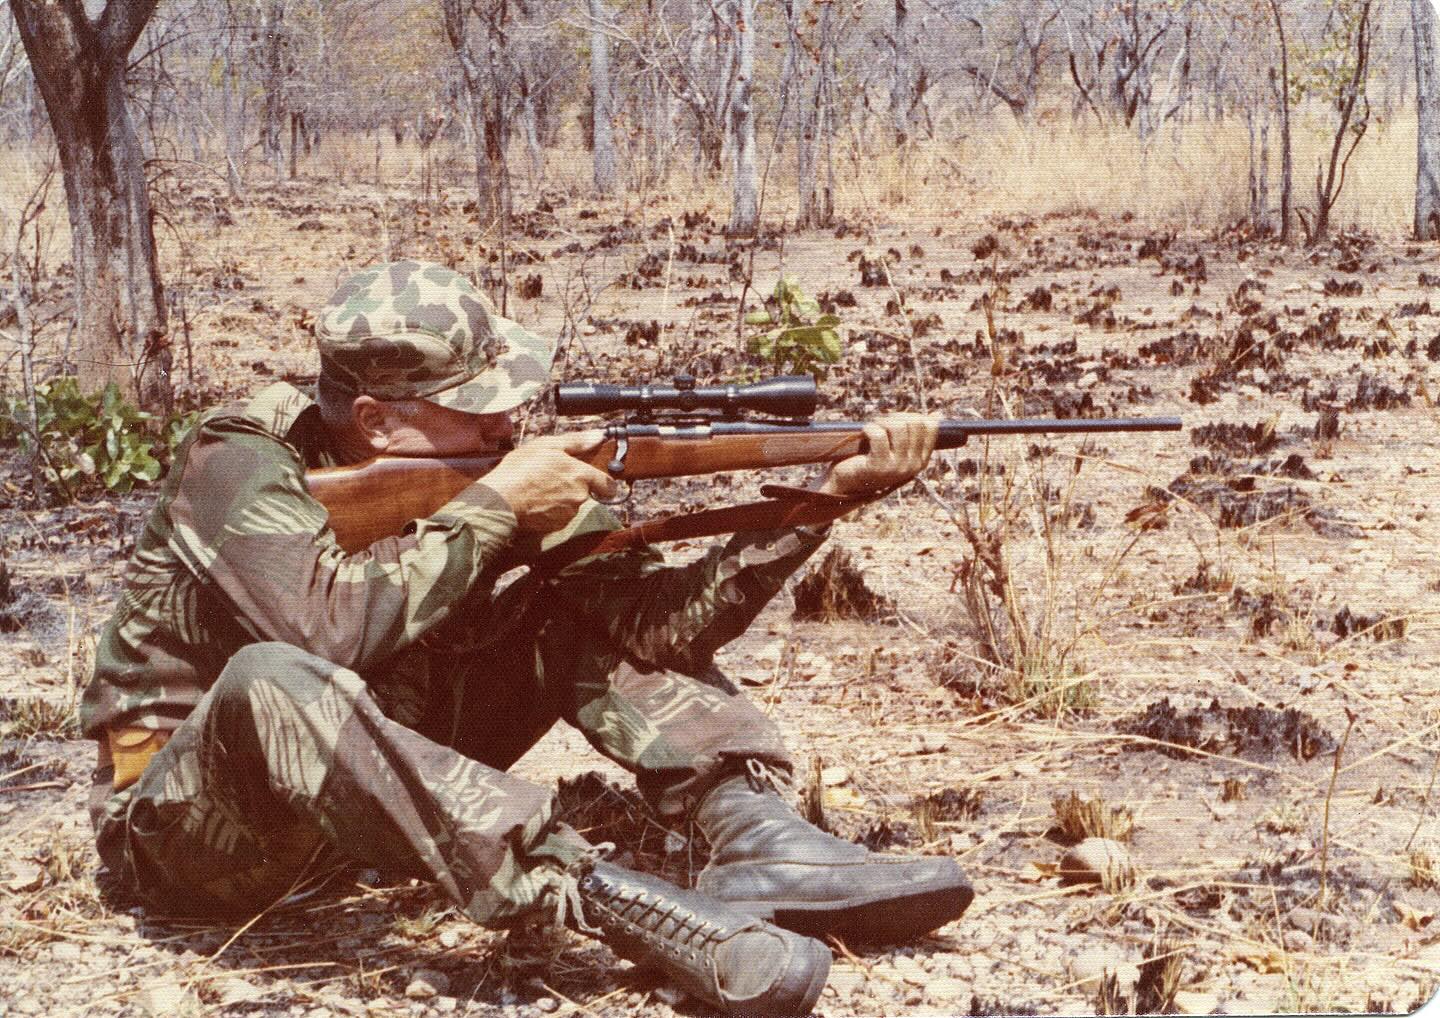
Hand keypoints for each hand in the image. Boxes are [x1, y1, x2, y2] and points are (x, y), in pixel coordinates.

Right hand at [482, 431, 619, 532]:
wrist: (501, 501)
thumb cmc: (521, 470)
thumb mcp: (548, 445)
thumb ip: (577, 441)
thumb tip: (598, 436)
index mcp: (581, 475)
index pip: (608, 485)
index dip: (603, 483)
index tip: (597, 481)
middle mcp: (579, 497)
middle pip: (586, 493)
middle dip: (573, 486)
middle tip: (551, 477)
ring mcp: (568, 514)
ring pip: (571, 505)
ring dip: (560, 498)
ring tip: (539, 489)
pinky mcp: (556, 527)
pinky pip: (558, 517)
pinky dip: (550, 511)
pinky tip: (535, 502)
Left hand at [814, 413, 939, 497]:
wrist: (847, 484)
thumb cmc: (871, 461)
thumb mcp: (896, 449)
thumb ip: (913, 435)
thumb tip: (936, 415)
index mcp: (921, 461)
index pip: (929, 426)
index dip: (911, 416)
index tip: (895, 421)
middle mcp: (913, 465)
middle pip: (914, 423)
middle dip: (895, 417)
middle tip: (880, 423)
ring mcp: (897, 467)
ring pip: (898, 426)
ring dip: (882, 421)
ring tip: (872, 427)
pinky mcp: (879, 466)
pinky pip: (878, 435)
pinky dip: (869, 428)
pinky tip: (864, 433)